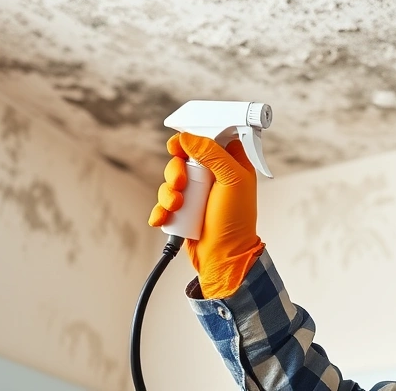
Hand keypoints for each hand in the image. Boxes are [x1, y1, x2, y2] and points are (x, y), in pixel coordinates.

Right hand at [147, 132, 264, 298]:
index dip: (194, 137)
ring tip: (176, 207)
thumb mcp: (232, 180)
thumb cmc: (235, 221)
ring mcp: (196, 193)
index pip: (210, 138)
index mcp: (231, 164)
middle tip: (181, 184)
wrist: (222, 258)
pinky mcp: (183, 210)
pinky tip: (162, 219)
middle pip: (184, 158)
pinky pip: (164, 202)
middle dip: (176, 170)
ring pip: (171, 180)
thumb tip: (189, 137)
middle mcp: (213, 176)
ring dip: (168, 193)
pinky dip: (161, 210)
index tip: (180, 143)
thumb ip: (213, 153)